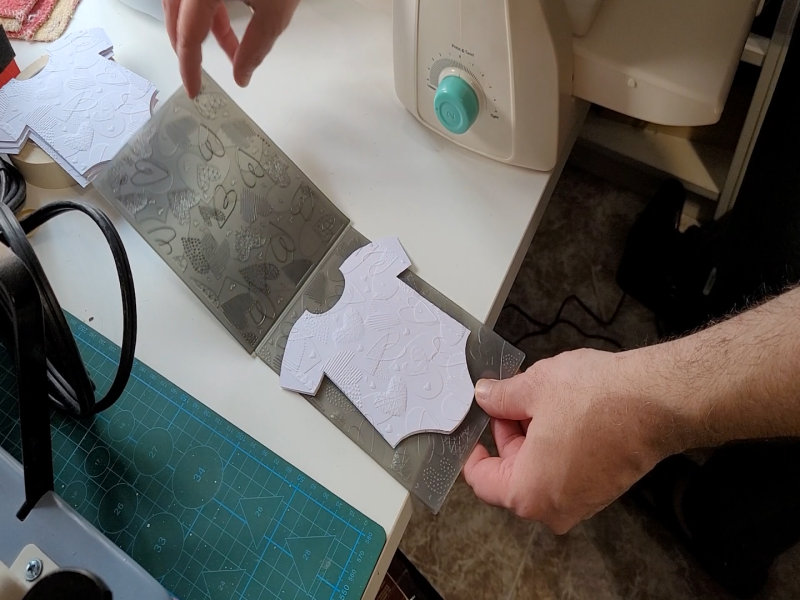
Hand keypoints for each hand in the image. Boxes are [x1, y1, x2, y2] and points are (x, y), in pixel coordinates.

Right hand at [163, 0, 300, 96]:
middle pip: (176, 18)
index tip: (194, 88)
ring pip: (183, 5)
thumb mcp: (275, 10)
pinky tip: (225, 24)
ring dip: (201, 30)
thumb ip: (256, 46)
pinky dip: (206, 10)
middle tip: (202, 72)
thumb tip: (243, 73)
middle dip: (191, 48)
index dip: (189, 67)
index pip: (188, 36)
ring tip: (229, 48)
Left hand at [463, 348, 676, 533]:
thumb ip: (501, 397)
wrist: (658, 401)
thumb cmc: (598, 400)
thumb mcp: (533, 388)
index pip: (481, 480)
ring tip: (535, 397)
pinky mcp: (603, 489)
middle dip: (507, 434)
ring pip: (539, 470)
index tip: (471, 430)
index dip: (471, 451)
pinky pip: (564, 470)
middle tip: (505, 398)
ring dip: (532, 437)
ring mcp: (582, 502)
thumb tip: (486, 396)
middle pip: (511, 473)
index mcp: (527, 494)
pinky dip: (555, 445)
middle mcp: (554, 508)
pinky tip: (558, 410)